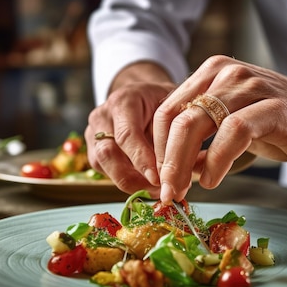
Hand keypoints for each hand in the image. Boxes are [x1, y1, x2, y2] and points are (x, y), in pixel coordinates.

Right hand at [85, 62, 175, 196]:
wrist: (143, 95)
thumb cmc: (161, 101)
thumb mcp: (173, 108)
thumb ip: (177, 133)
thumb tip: (192, 168)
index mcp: (123, 102)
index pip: (126, 135)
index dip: (141, 160)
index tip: (159, 179)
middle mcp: (102, 117)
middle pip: (107, 154)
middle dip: (133, 178)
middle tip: (159, 190)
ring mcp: (94, 134)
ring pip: (103, 166)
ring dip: (130, 184)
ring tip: (156, 191)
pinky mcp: (94, 150)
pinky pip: (106, 172)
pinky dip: (127, 182)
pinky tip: (147, 186)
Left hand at [153, 55, 286, 203]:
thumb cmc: (281, 122)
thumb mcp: (232, 127)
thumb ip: (203, 143)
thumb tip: (174, 173)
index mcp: (211, 74)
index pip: (167, 112)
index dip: (156, 150)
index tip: (159, 181)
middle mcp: (226, 74)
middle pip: (176, 119)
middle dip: (164, 162)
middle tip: (166, 193)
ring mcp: (250, 87)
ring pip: (196, 123)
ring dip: (182, 164)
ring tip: (182, 191)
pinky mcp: (273, 107)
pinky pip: (233, 132)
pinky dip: (216, 160)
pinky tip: (212, 180)